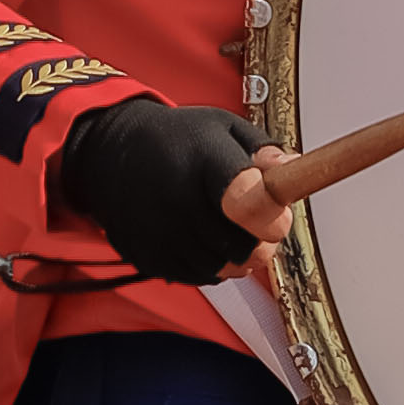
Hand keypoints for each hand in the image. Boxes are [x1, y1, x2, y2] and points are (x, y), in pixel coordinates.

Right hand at [56, 95, 277, 279]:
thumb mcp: (222, 127)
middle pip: (242, 247)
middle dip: (262, 240)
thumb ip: (263, 151)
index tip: (278, 217)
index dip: (271, 217)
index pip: (246, 203)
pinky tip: (205, 237)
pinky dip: (213, 264)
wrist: (110, 153)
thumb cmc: (176, 139)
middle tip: (258, 221)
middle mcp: (177, 201)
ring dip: (238, 255)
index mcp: (202, 161)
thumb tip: (294, 170)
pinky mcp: (149, 257)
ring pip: (225, 268)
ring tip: (228, 225)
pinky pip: (201, 277)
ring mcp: (160, 234)